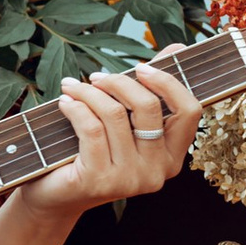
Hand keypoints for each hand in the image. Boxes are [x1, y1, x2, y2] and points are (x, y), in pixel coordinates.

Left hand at [0, 61, 202, 244]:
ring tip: (72, 86)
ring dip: (89, 92)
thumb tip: (178, 48)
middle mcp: (157, 172)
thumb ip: (151, 89)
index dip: (168, 82)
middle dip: (119, 82)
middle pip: (148, 107)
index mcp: (172, 157)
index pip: (189, 111)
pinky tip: (65, 102)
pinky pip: (91, 129)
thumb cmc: (93, 154)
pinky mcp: (100, 181)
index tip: (141, 68)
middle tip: (96, 76)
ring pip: (115, 114)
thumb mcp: (125, 123)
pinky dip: (75, 108)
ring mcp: (130, 179)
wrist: (56, 197)